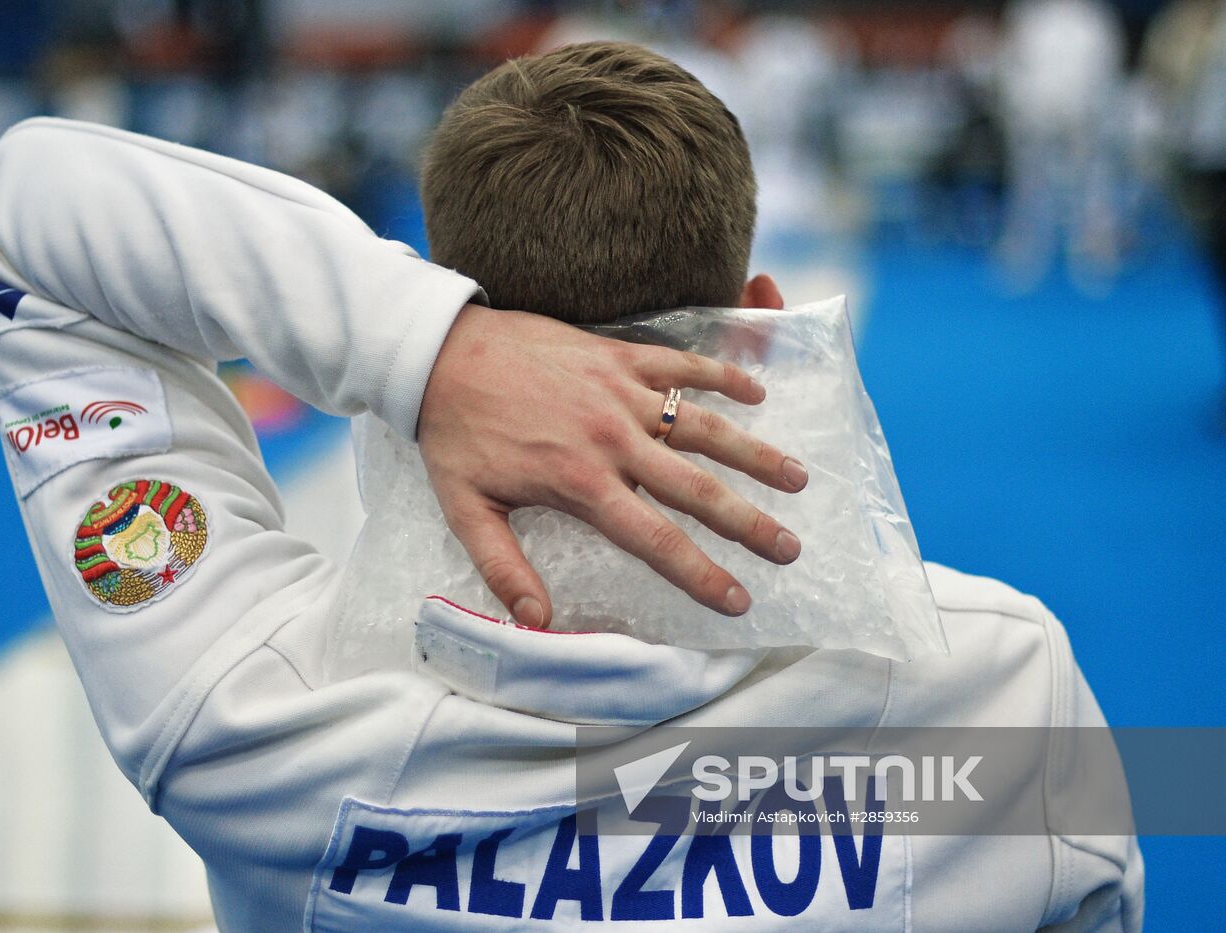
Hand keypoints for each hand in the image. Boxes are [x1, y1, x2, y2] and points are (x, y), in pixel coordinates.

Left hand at [417, 302, 806, 628]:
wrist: (439, 351)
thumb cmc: (453, 432)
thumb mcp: (466, 509)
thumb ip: (503, 568)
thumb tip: (537, 622)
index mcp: (581, 483)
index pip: (657, 540)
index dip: (702, 574)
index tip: (738, 600)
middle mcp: (613, 440)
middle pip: (698, 489)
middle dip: (750, 524)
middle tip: (790, 549)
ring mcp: (620, 392)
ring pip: (704, 426)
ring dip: (755, 454)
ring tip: (797, 478)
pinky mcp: (617, 354)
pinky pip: (683, 365)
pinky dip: (724, 377)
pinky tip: (757, 396)